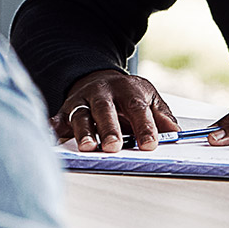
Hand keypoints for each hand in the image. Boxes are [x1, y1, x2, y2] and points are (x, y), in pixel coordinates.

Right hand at [52, 69, 179, 152]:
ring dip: (84, 132)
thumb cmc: (127, 95)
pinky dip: (53, 130)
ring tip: (88, 147)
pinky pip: (57, 121)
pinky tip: (52, 140)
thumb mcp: (148, 99)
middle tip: (114, 146)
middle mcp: (102, 93)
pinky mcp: (64, 111)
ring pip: (81, 115)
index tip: (150, 144)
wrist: (99, 80)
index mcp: (127, 89)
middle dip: (110, 128)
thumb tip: (176, 134)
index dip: (144, 125)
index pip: (137, 107)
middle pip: (105, 109)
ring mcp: (82, 101)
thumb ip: (162, 116)